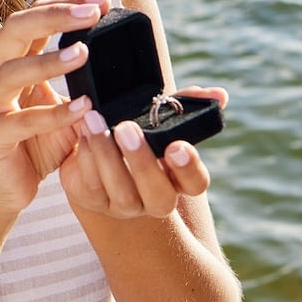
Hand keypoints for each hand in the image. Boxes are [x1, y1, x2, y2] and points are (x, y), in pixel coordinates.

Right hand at [0, 0, 110, 214]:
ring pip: (11, 72)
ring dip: (49, 60)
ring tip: (84, 53)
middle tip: (92, 12)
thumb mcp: (59, 109)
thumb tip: (118, 62)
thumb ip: (79, 85)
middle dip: (54, 16)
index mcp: (6, 63)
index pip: (30, 18)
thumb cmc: (32, 147)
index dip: (63, 5)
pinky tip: (83, 108)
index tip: (100, 1)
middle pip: (14, 29)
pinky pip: (22, 121)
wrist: (0, 194)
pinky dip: (55, 114)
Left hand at [61, 85, 227, 219]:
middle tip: (127, 127)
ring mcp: (125, 206)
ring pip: (120, 191)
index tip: (176, 145)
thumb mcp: (159, 117)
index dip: (189, 168)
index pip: (195, 183)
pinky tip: (82, 131)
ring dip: (106, 154)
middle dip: (142, 162)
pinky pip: (92, 183)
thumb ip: (187, 104)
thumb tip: (219, 95)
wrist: (95, 153)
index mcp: (178, 179)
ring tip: (94, 120)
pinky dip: (87, 155)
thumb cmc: (137, 131)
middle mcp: (155, 199)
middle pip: (158, 196)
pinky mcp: (94, 201)